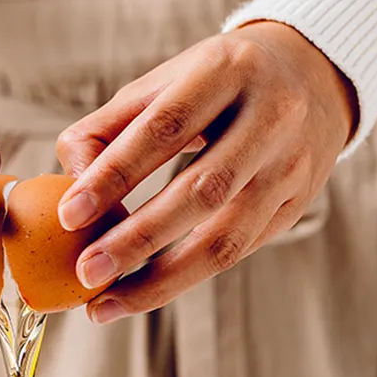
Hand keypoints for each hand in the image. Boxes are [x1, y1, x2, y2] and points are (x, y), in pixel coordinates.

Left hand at [56, 21, 358, 323]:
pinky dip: (184, 279)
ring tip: (104, 305)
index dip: (114, 175)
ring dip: (160, 280)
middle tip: (85, 273)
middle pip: (202, 191)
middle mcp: (271, 116)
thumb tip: (70, 193)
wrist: (309, 75)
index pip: (165, 129)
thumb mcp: (158, 85)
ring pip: (226, 238)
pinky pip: (237, 252)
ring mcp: (291, 166)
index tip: (68, 216)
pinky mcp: (296, 206)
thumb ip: (103, 131)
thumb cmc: (210, 85)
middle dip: (136, 240)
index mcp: (226, 70)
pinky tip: (139, 292)